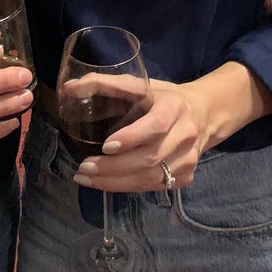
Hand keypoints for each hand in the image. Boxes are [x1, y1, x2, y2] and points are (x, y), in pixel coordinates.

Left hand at [71, 62, 271, 192]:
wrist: (202, 114)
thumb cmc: (162, 97)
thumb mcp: (139, 84)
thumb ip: (105, 84)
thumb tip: (69, 88)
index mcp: (175, 107)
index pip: (157, 125)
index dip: (132, 137)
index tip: (106, 145)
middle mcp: (186, 135)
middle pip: (150, 158)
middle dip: (114, 167)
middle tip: (84, 168)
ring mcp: (188, 160)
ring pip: (151, 178)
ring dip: (115, 182)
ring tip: (87, 178)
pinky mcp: (186, 178)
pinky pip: (153, 187)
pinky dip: (127, 187)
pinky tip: (106, 182)